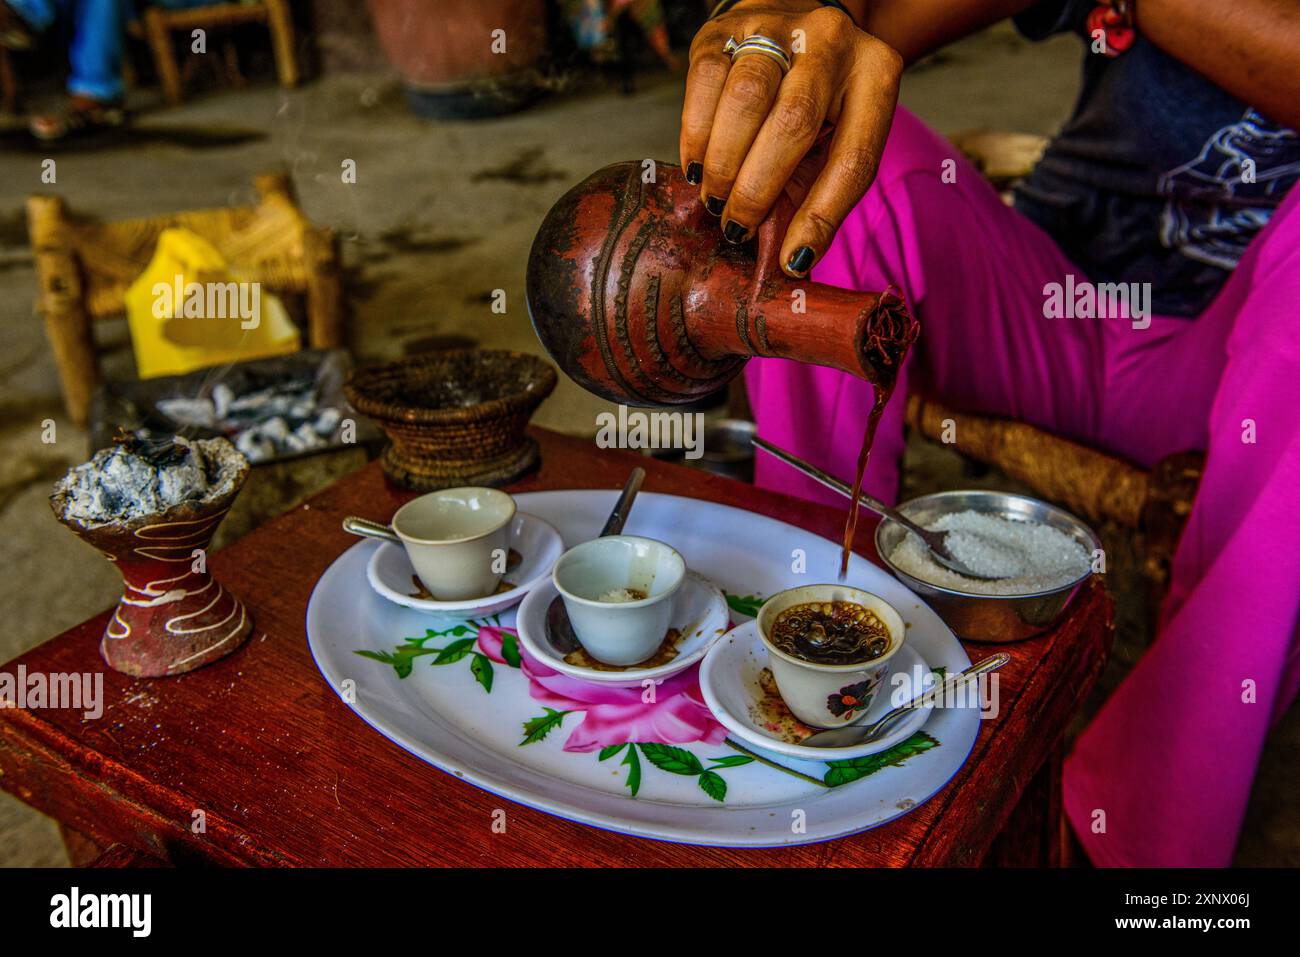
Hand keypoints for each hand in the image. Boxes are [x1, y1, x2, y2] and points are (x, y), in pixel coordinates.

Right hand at [679, 1, 901, 276]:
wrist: (789, 23)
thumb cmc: (814, 102)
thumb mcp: (832, 140)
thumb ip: (814, 191)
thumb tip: (791, 262)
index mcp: (876, 76)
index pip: (854, 158)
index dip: (822, 216)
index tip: (793, 259)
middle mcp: (833, 42)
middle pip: (794, 123)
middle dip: (757, 189)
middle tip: (736, 228)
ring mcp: (778, 25)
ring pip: (746, 100)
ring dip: (723, 164)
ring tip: (714, 200)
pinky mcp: (726, 25)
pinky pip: (705, 83)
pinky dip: (696, 135)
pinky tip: (696, 165)